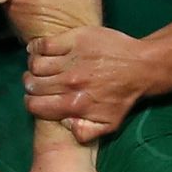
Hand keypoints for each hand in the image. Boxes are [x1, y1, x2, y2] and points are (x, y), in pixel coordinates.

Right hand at [24, 27, 147, 142]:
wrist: (141, 66)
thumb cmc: (124, 95)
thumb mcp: (109, 124)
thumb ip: (85, 132)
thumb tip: (64, 124)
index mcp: (75, 104)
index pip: (35, 106)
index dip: (31, 103)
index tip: (35, 98)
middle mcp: (70, 83)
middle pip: (32, 84)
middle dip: (30, 85)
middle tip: (36, 82)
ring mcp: (71, 60)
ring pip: (35, 64)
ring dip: (33, 66)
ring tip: (40, 66)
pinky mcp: (74, 40)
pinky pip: (43, 44)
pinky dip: (35, 48)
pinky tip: (37, 50)